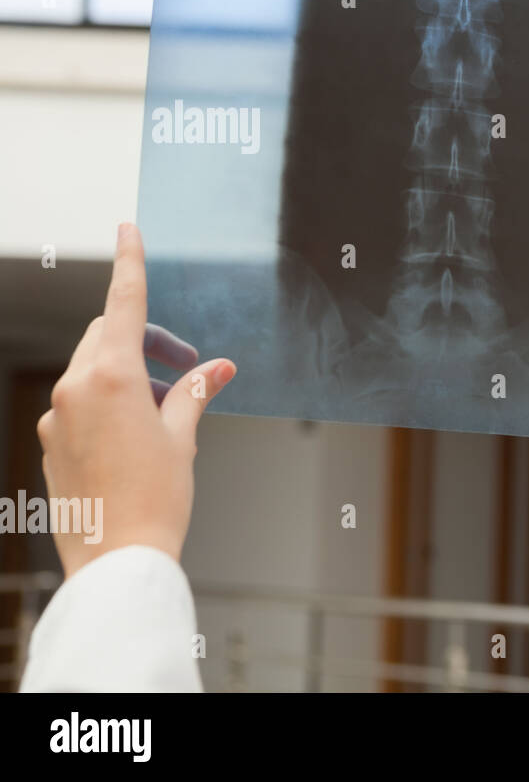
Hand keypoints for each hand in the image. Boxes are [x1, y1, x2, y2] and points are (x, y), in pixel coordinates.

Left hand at [35, 223, 235, 576]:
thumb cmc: (154, 500)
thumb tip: (215, 368)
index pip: (122, 303)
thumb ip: (194, 392)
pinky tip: (139, 438)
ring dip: (129, 375)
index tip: (128, 228)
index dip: (129, 262)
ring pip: (93, 370)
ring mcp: (58, 417)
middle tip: (185, 367)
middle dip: (145, 339)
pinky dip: (111, 404)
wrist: (118, 560)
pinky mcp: (53, 442)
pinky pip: (81, 404)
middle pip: (106, 336)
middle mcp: (74, 389)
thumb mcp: (183, 437)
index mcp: (109, 377)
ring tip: (167, 414)